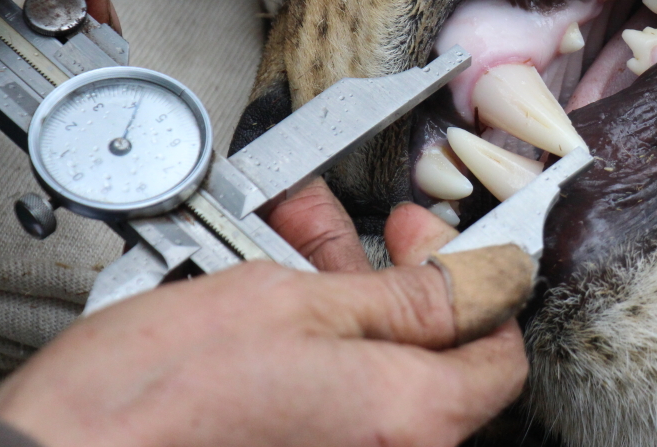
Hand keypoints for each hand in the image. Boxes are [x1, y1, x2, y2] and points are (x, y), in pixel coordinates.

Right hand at [0, 180, 525, 446]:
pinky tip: (281, 277)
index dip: (481, 282)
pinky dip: (318, 326)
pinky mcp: (303, 445)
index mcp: (408, 418)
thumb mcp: (296, 307)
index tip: (444, 240)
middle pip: (436, 350)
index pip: (499, 353)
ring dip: (350, 286)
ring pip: (378, 354)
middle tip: (380, 231)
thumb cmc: (158, 400)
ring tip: (307, 235)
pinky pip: (336, 379)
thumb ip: (407, 297)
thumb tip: (487, 279)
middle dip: (403, 273)